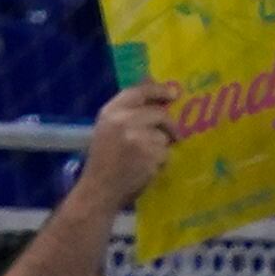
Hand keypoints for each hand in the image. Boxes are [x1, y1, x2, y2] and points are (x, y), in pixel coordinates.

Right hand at [72, 79, 182, 208]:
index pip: (139, 91)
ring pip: (164, 136)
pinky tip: (145, 169)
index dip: (158, 90)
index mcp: (111, 112)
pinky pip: (165, 154)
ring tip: (145, 159)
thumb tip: (153, 85)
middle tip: (174, 136)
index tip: (174, 92)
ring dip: (161, 148)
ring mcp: (137, 138)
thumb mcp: (108, 128)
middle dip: (169, 125)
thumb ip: (128, 110)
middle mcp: (123, 121)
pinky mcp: (149, 156)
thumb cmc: (104, 160)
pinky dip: (160, 162)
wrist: (99, 190)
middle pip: (159, 114)